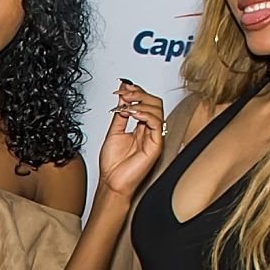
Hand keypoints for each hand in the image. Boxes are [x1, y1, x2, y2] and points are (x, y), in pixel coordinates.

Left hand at [99, 79, 166, 197]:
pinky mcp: (156, 145)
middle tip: (124, 93)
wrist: (112, 182)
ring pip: (157, 110)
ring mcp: (154, 137)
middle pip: (154, 103)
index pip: (145, 103)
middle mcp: (150, 131)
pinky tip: (132, 114)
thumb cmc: (113, 164)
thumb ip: (119, 115)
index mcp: (141, 127)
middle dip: (138, 94)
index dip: (136, 92)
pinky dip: (145, 114)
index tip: (123, 87)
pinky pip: (156, 123)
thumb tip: (122, 96)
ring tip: (125, 105)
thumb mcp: (114, 132)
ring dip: (140, 103)